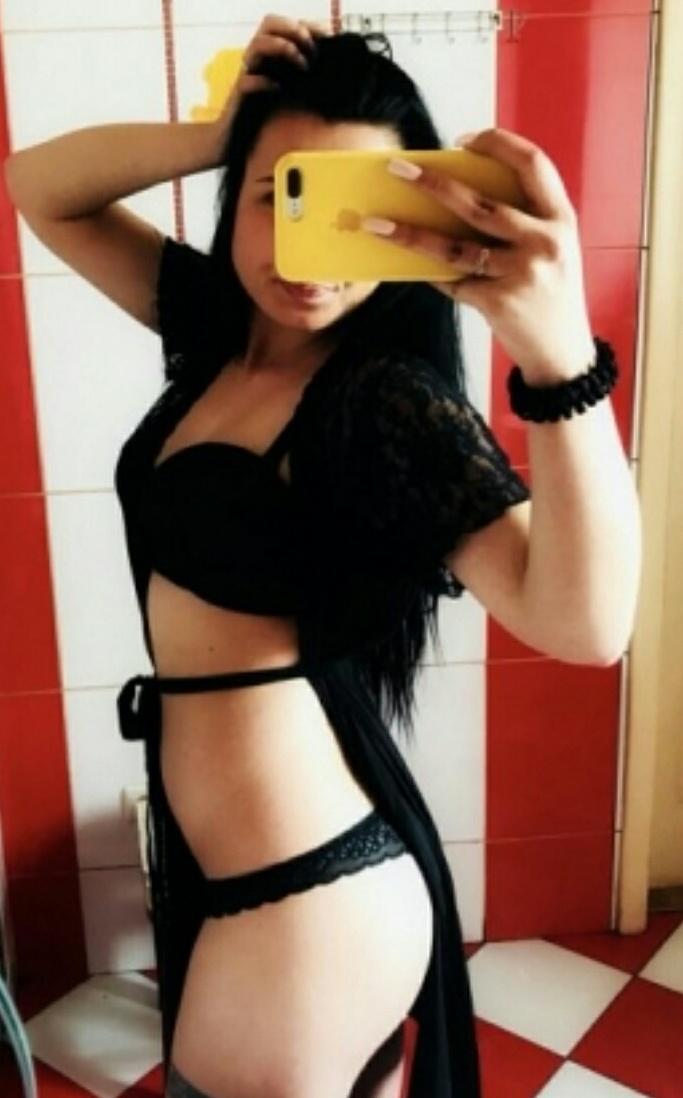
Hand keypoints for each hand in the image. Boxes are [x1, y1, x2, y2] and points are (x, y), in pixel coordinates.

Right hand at [215, 13, 331, 137]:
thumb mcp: (295, 91)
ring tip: (301, 66)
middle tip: (310, 48)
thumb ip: (307, 75)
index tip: (326, 36)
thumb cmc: (269, 116)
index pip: (287, 24)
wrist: (241, 140)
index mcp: (272, 53)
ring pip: (257, 44)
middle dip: (292, 29)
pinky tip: (278, 89)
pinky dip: (262, 82)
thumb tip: (331, 66)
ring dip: (282, 48)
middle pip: (269, 23)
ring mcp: (249, 73)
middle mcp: (259, 57)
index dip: (307, 25)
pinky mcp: (240, 94)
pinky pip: (246, 81)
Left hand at [362, 128, 594, 378]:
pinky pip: (453, 280)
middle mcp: (545, 243)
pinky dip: (431, 272)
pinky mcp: (499, 303)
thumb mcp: (552, 248)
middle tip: (397, 168)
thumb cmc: (550, 293)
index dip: (497, 145)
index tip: (461, 142)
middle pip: (480, 203)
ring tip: (375, 222)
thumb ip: (522, 219)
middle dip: (433, 182)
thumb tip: (454, 193)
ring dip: (410, 233)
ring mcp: (521, 275)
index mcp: (561, 218)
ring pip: (454, 246)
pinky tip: (407, 264)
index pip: (532, 163)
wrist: (562, 353)